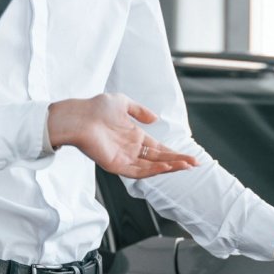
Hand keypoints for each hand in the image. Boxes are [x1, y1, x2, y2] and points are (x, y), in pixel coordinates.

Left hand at [47, 93, 197, 178]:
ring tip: (186, 166)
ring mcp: (124, 159)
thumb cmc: (96, 108)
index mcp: (134, 137)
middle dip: (178, 162)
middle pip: (159, 159)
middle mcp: (131, 150)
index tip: (191, 156)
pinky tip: (166, 167)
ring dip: (169, 167)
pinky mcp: (116, 165)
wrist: (78, 116)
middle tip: (196, 163)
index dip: (175, 153)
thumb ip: (139, 110)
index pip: (159, 149)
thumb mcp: (123, 102)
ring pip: (152, 167)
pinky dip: (153, 170)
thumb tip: (155, 119)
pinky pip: (137, 171)